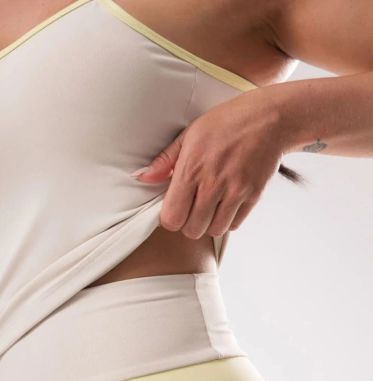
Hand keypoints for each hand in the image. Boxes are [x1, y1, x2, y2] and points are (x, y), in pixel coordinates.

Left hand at [131, 90, 285, 238]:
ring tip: (210, 207)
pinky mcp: (253, 195)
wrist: (270, 119)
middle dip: (189, 224)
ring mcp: (235, 191)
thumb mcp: (190, 134)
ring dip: (209, 224)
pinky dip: (229, 219)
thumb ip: (165, 160)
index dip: (171, 218)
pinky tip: (227, 204)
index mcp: (192, 168)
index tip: (176, 208)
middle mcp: (213, 183)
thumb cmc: (227, 123)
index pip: (172, 217)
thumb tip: (143, 177)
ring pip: (214, 230)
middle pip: (192, 230)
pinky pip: (234, 224)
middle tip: (192, 209)